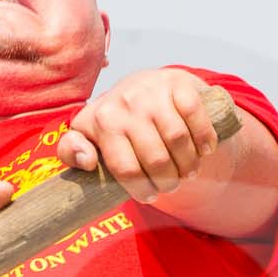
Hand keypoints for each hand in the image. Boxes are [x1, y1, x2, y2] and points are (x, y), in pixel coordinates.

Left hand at [57, 69, 219, 201]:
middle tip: (171, 185)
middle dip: (168, 182)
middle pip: (156, 160)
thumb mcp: (88, 137)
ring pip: (178, 141)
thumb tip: (87, 161)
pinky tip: (205, 150)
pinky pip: (195, 117)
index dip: (142, 190)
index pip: (125, 169)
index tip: (149, 195)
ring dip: (189, 165)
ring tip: (188, 172)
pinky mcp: (178, 82)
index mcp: (99, 119)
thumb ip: (72, 151)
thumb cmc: (117, 123)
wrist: (145, 86)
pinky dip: (204, 139)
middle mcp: (124, 101)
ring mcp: (151, 90)